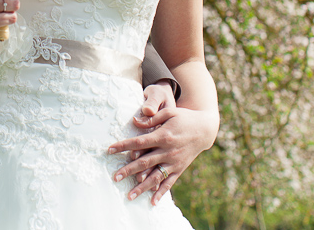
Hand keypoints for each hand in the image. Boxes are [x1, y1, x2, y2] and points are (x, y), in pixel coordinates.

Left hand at [108, 84, 217, 204]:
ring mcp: (174, 162)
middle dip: (128, 170)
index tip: (109, 150)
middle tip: (115, 177)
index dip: (123, 146)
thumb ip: (152, 118)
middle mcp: (168, 151)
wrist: (204, 129)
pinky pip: (169, 183)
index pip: (139, 142)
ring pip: (155, 177)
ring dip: (141, 187)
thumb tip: (134, 121)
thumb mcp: (169, 112)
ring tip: (129, 195)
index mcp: (163, 136)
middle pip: (144, 163)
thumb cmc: (184, 117)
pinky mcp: (179, 169)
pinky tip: (152, 202)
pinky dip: (161, 193)